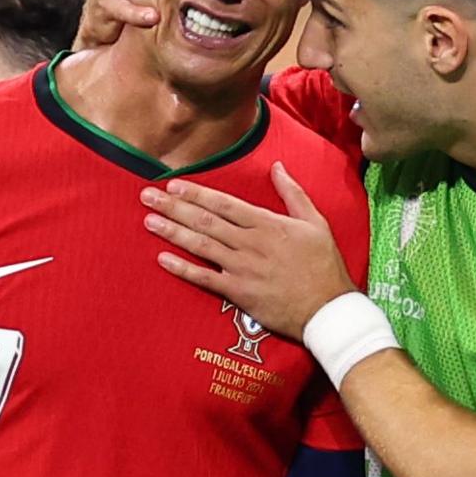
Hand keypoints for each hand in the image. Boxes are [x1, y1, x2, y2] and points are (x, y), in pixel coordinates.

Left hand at [141, 166, 354, 339]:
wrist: (328, 309)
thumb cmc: (325, 265)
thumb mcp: (315, 222)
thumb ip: (293, 193)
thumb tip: (277, 167)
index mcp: (268, 224)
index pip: (224, 203)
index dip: (196, 193)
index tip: (173, 185)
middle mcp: (250, 243)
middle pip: (205, 220)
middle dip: (174, 207)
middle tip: (147, 196)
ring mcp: (242, 268)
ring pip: (201, 245)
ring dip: (172, 232)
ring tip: (148, 221)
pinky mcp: (239, 293)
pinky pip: (205, 279)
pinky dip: (182, 268)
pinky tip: (163, 259)